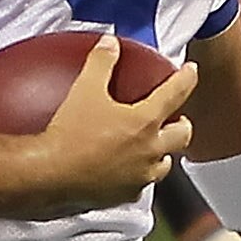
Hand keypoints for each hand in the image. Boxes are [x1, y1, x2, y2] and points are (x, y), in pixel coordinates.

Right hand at [16, 33, 197, 215]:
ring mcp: (139, 176)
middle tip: (176, 118)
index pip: (176, 94)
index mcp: (145, 122)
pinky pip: (140, 185)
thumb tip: (109, 44)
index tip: (190, 72)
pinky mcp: (124, 195)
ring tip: (152, 146)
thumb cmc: (69, 135)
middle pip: (181, 136)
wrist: (50, 174)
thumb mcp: (84, 89)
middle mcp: (149, 151)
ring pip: (164, 165)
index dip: (186, 79)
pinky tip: (125, 170)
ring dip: (162, 153)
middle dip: (182, 125)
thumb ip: (101, 62)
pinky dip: (138, 175)